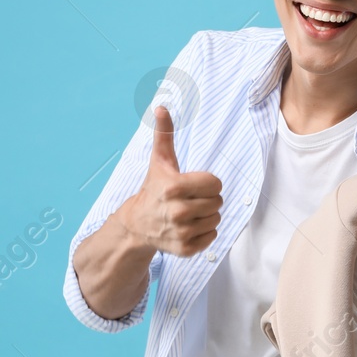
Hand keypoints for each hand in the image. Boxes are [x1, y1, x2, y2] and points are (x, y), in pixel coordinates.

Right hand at [122, 105, 222, 255]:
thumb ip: (164, 134)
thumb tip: (162, 107)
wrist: (138, 225)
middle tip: (189, 199)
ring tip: (189, 213)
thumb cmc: (154, 188)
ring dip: (207, 215)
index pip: (216, 183)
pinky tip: (188, 227)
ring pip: (217, 219)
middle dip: (207, 198)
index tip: (193, 184)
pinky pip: (212, 236)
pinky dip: (204, 232)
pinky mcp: (185, 249)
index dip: (208, 182)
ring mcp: (181, 232)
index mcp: (174, 187)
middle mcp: (177, 211)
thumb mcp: (159, 161)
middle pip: (218, 202)